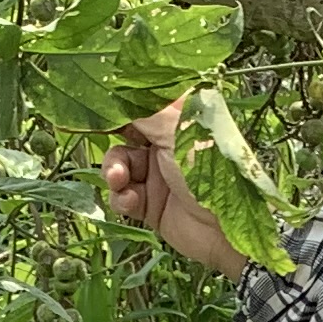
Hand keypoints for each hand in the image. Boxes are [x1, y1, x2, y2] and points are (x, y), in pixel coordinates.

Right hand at [101, 107, 247, 277]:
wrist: (228, 229)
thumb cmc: (210, 169)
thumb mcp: (176, 130)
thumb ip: (142, 112)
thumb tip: (115, 92)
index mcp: (179, 119)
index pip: (142, 103)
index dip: (118, 104)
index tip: (95, 105)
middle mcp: (167, 144)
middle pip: (124, 134)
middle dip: (110, 139)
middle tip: (100, 139)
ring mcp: (158, 175)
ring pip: (119, 166)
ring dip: (113, 171)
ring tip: (118, 179)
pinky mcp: (151, 205)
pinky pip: (123, 197)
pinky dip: (121, 198)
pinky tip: (131, 201)